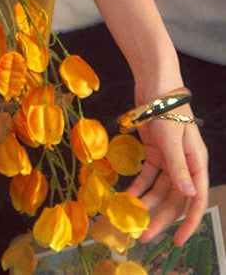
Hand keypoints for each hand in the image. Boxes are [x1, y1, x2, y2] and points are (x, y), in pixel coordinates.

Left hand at [126, 101, 208, 246]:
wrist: (154, 81)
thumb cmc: (167, 106)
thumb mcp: (171, 137)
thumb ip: (178, 166)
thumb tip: (188, 194)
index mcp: (196, 162)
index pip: (196, 199)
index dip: (189, 222)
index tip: (178, 242)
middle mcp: (184, 164)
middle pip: (174, 198)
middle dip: (161, 218)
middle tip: (143, 236)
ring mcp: (168, 158)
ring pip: (159, 189)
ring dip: (147, 203)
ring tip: (131, 218)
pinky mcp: (154, 150)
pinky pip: (147, 175)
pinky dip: (139, 186)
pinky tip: (127, 195)